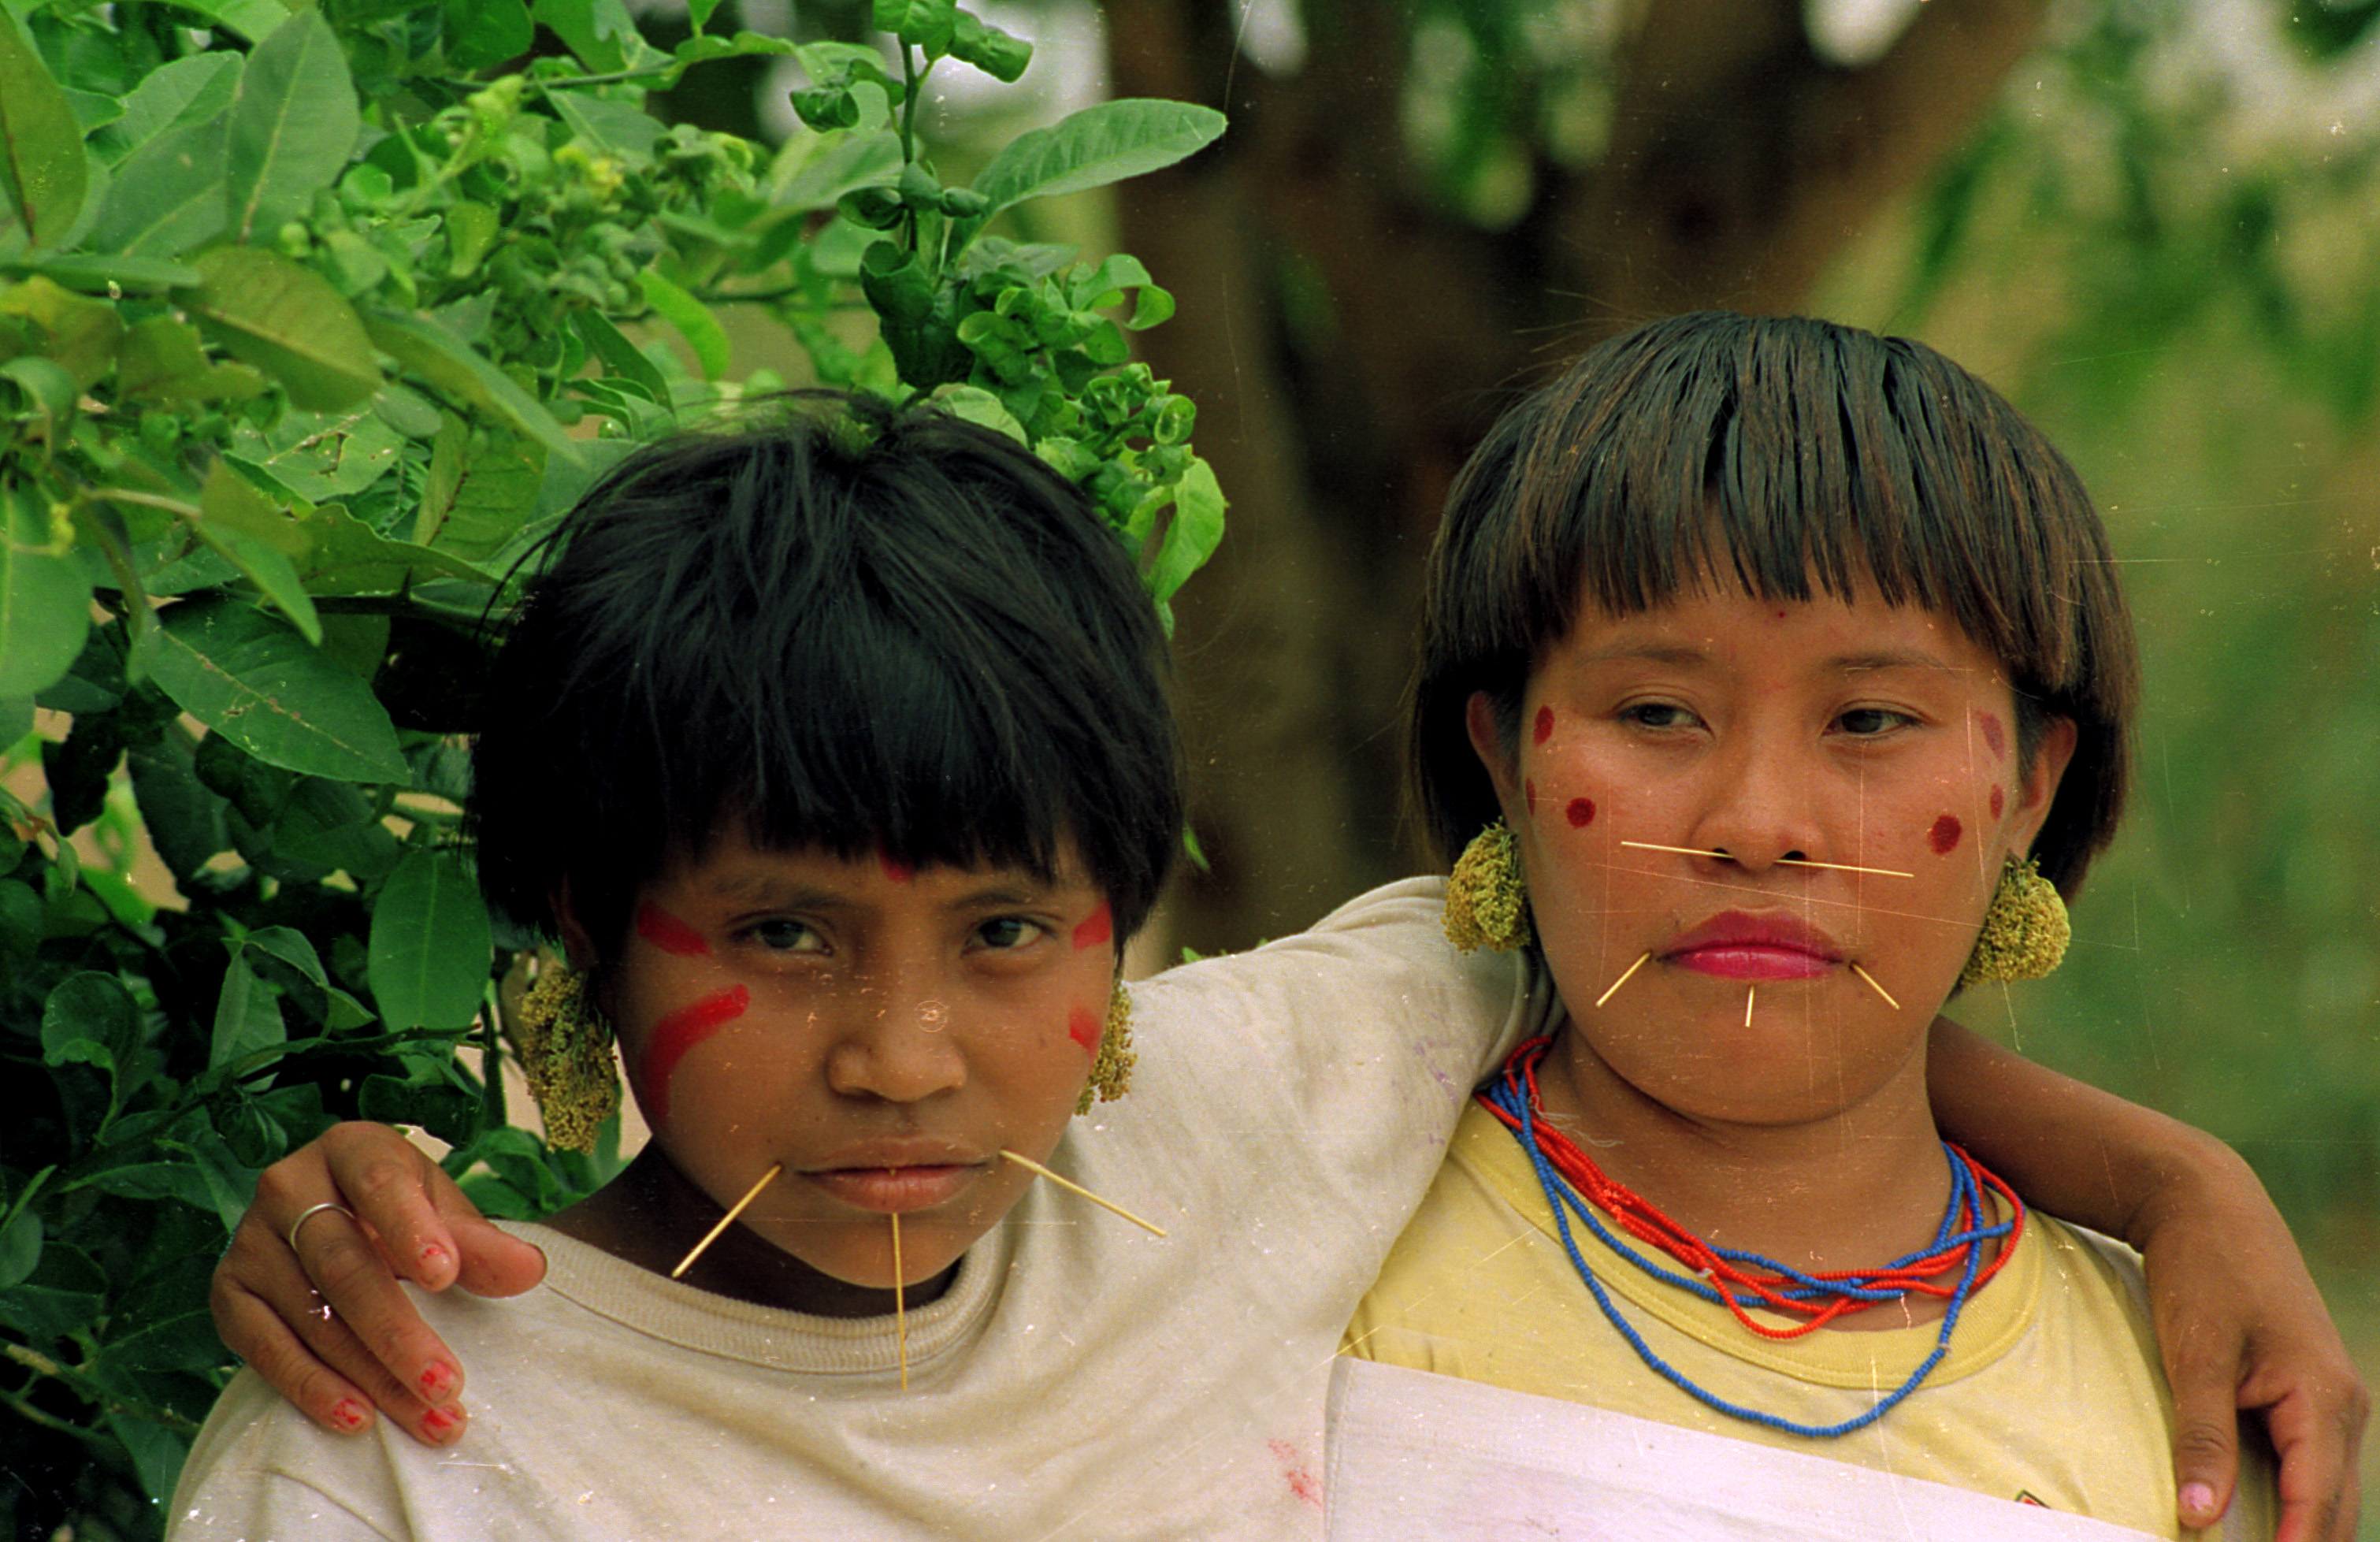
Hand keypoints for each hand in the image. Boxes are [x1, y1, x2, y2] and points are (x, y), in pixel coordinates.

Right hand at [210, 1122, 547, 1445]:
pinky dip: (312, 1387)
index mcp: (350, 1150)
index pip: (379, 1184)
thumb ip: (481, 1243)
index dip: (411, 1229)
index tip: (446, 1275)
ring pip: (311, 1317)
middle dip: (398, 1331)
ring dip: (371, 1375)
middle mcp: (288, 1188)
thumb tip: (528, 1270)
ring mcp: (250, 1242)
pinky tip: (358, 1417)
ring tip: (427, 1417)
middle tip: (447, 1383)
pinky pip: (265, 1348)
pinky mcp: (228, 1294)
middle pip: (343, 1265)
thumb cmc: (398, 1212)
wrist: (325, 1216)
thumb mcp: (443, 1212)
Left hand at [2134, 1135, 2367, 1541]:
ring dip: (2295, 1528)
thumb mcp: (2195, 1357)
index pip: (2316, 1505)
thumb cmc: (2202, 1272)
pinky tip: (2256, 1522)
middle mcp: (2343, 1407)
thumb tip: (2199, 1518)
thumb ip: (2201, 1440)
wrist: (2207, 1204)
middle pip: (2330, 1508)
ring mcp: (2330, 1400)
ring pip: (2324, 1490)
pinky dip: (2288, 1499)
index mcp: (2324, 1401)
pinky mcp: (2306, 1392)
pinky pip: (2307, 1463)